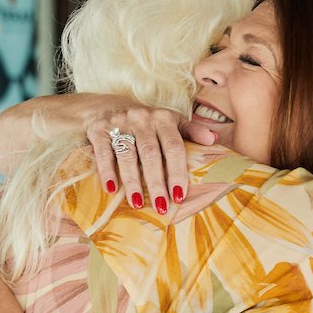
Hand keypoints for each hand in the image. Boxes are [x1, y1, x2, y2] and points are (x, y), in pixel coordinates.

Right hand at [86, 105, 217, 213]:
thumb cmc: (146, 121)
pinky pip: (103, 153)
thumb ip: (192, 131)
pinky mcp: (99, 130)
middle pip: (151, 154)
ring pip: (127, 155)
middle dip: (156, 182)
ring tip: (137, 203)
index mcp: (163, 118)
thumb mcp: (170, 120)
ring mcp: (120, 124)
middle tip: (161, 206)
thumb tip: (214, 140)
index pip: (173, 147)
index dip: (177, 172)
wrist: (105, 106)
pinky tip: (111, 189)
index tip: (180, 195)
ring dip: (132, 181)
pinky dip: (106, 171)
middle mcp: (142, 119)